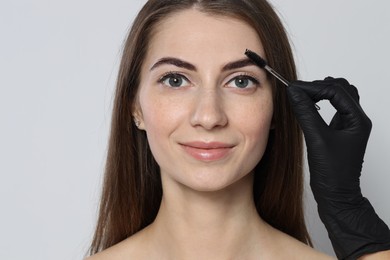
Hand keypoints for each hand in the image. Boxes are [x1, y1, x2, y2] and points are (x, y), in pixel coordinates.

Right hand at [286, 77, 389, 258]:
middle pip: (340, 89)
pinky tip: (308, 106)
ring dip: (321, 93)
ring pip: (339, 97)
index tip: (294, 88)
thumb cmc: (332, 173)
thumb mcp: (316, 139)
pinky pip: (334, 108)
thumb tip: (294, 92)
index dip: (314, 87)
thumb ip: (306, 112)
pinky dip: (321, 102)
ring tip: (302, 96)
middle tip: (297, 91)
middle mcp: (356, 120)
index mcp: (358, 120)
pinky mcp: (340, 131)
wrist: (336, 195)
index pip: (336, 91)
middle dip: (318, 86)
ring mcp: (349, 125)